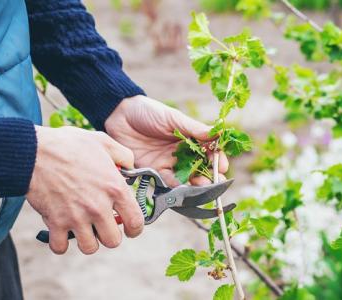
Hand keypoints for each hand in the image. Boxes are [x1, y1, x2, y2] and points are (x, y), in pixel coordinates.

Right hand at [27, 126, 143, 254]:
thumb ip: (123, 155)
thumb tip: (131, 168)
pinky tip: (62, 231)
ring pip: (89, 248)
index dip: (135, 229)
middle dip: (109, 236)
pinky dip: (60, 243)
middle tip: (103, 227)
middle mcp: (99, 206)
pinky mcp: (55, 222)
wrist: (34, 151)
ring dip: (87, 241)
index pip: (136, 222)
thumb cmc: (69, 145)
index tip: (130, 230)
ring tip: (83, 229)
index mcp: (115, 188)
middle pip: (113, 241)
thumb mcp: (104, 142)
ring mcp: (76, 217)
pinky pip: (60, 247)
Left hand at [104, 95, 228, 185]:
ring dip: (196, 184)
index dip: (217, 159)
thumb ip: (194, 129)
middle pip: (201, 168)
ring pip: (187, 178)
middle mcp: (183, 153)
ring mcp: (169, 163)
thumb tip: (218, 133)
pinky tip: (184, 188)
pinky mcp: (155, 171)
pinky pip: (169, 182)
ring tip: (202, 187)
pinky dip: (177, 186)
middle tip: (216, 182)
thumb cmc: (148, 112)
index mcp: (191, 138)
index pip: (209, 151)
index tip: (222, 165)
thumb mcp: (173, 118)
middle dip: (210, 176)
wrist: (119, 116)